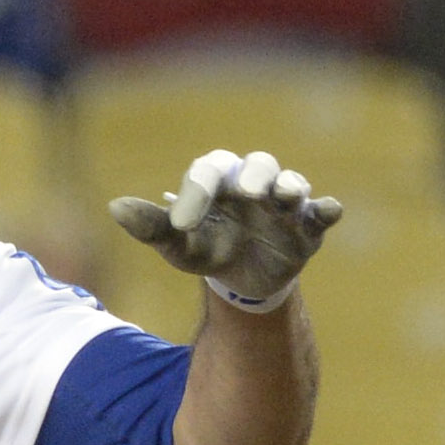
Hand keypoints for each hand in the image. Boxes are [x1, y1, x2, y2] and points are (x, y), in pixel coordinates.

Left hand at [109, 147, 342, 311]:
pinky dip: (327, 209)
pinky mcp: (308, 225)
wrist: (241, 281)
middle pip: (259, 163)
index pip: (208, 172)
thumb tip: (115, 207)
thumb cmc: (205, 250)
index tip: (181, 224)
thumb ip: (151, 227)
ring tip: (285, 198)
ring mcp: (283, 203)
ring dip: (291, 187)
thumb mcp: (177, 245)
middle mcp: (253, 183)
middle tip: (248, 193)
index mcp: (217, 181)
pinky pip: (322, 211)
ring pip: (292, 183)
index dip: (196, 192)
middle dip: (256, 175)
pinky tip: (329, 211)